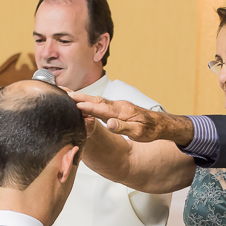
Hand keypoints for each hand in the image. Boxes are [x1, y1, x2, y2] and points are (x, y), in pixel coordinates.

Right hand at [71, 93, 193, 144]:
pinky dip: (90, 101)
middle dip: (80, 97)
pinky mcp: (118, 108)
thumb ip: (123, 127)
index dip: (87, 106)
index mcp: (122, 112)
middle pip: (96, 100)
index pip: (101, 108)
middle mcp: (118, 106)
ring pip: (97, 100)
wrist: (161, 124)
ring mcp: (118, 106)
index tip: (73, 103)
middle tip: (64, 93)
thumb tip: (109, 124)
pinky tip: (83, 102)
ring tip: (68, 95)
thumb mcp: (138, 132)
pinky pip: (101, 103)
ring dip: (83, 97)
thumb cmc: (150, 130)